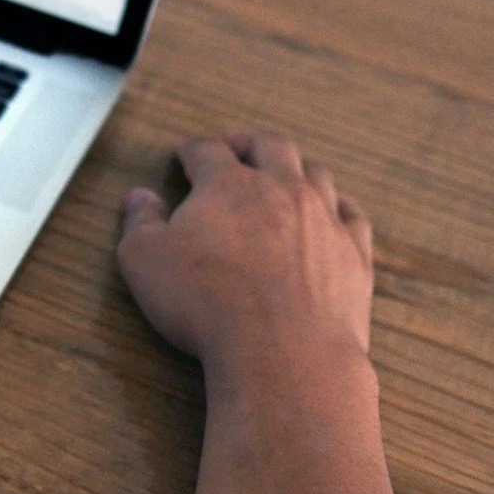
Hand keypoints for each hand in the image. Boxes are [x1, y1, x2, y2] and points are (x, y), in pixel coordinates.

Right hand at [115, 131, 373, 385]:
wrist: (283, 351)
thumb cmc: (207, 303)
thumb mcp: (145, 262)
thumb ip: (139, 223)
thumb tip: (139, 197)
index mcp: (228, 185)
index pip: (207, 151)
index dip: (192, 149)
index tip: (183, 152)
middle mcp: (282, 189)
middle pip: (270, 146)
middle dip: (249, 141)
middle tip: (235, 144)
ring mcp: (324, 218)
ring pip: (316, 173)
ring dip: (297, 167)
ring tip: (285, 173)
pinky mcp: (354, 253)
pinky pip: (352, 215)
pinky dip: (339, 206)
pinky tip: (334, 211)